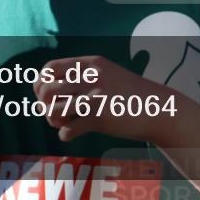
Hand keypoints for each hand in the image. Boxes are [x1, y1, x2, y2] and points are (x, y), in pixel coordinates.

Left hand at [32, 55, 183, 143]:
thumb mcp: (107, 74)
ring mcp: (95, 97)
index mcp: (91, 63)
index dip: (41, 83)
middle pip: (47, 89)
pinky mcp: (100, 119)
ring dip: (53, 120)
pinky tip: (70, 134)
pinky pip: (67, 130)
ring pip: (53, 110)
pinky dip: (64, 135)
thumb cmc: (129, 94)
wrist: (158, 108)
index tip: (46, 95)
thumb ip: (81, 75)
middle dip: (44, 104)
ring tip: (63, 122)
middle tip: (54, 112)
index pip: (49, 68)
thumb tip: (46, 88)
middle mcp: (91, 77)